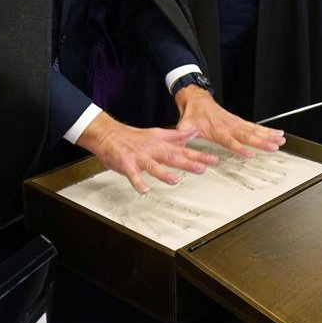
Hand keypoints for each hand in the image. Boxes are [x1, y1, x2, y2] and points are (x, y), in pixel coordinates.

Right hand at [77, 113, 217, 193]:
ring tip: (175, 180)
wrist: (108, 134)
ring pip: (153, 166)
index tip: (213, 160)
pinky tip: (144, 190)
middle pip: (172, 157)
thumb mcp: (158, 133)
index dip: (199, 155)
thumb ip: (177, 135)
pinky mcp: (126, 165)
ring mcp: (139, 158)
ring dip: (163, 173)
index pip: (183, 150)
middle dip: (187, 163)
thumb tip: (194, 132)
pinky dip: (138, 182)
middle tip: (202, 168)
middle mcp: (152, 150)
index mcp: (161, 144)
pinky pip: (133, 175)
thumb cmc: (133, 137)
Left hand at [174, 85, 285, 155]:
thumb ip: (182, 135)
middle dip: (262, 142)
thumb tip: (178, 143)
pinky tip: (277, 133)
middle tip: (275, 146)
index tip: (250, 153)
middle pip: (248, 135)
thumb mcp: (184, 124)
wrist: (197, 99)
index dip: (239, 147)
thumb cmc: (192, 114)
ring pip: (254, 130)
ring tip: (281, 140)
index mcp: (217, 129)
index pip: (230, 140)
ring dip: (268, 136)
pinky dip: (267, 130)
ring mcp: (235, 123)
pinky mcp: (239, 121)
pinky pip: (255, 127)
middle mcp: (229, 126)